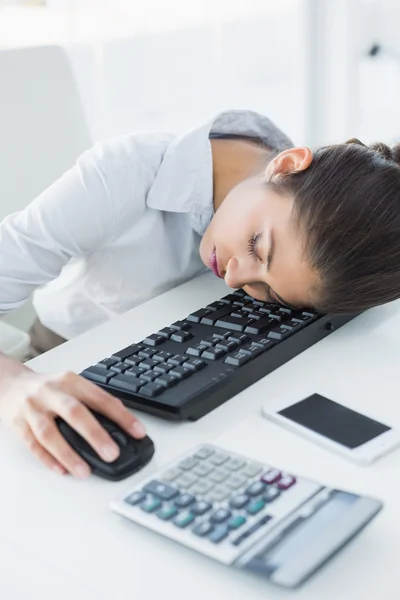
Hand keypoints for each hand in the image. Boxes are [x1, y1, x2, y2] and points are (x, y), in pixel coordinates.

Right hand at [0, 368, 145, 477]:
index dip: (122, 416)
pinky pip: (32, 444)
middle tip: (112, 454)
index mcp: (71, 380)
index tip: (138, 432)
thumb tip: (121, 428)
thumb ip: (92, 402)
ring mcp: (33, 408)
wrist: (10, 384)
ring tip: (85, 471)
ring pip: (50, 433)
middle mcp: (51, 392)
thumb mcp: (71, 385)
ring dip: (69, 454)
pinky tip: (62, 470)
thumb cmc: (48, 388)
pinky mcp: (17, 424)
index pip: (101, 398)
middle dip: (95, 434)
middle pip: (75, 412)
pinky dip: (47, 459)